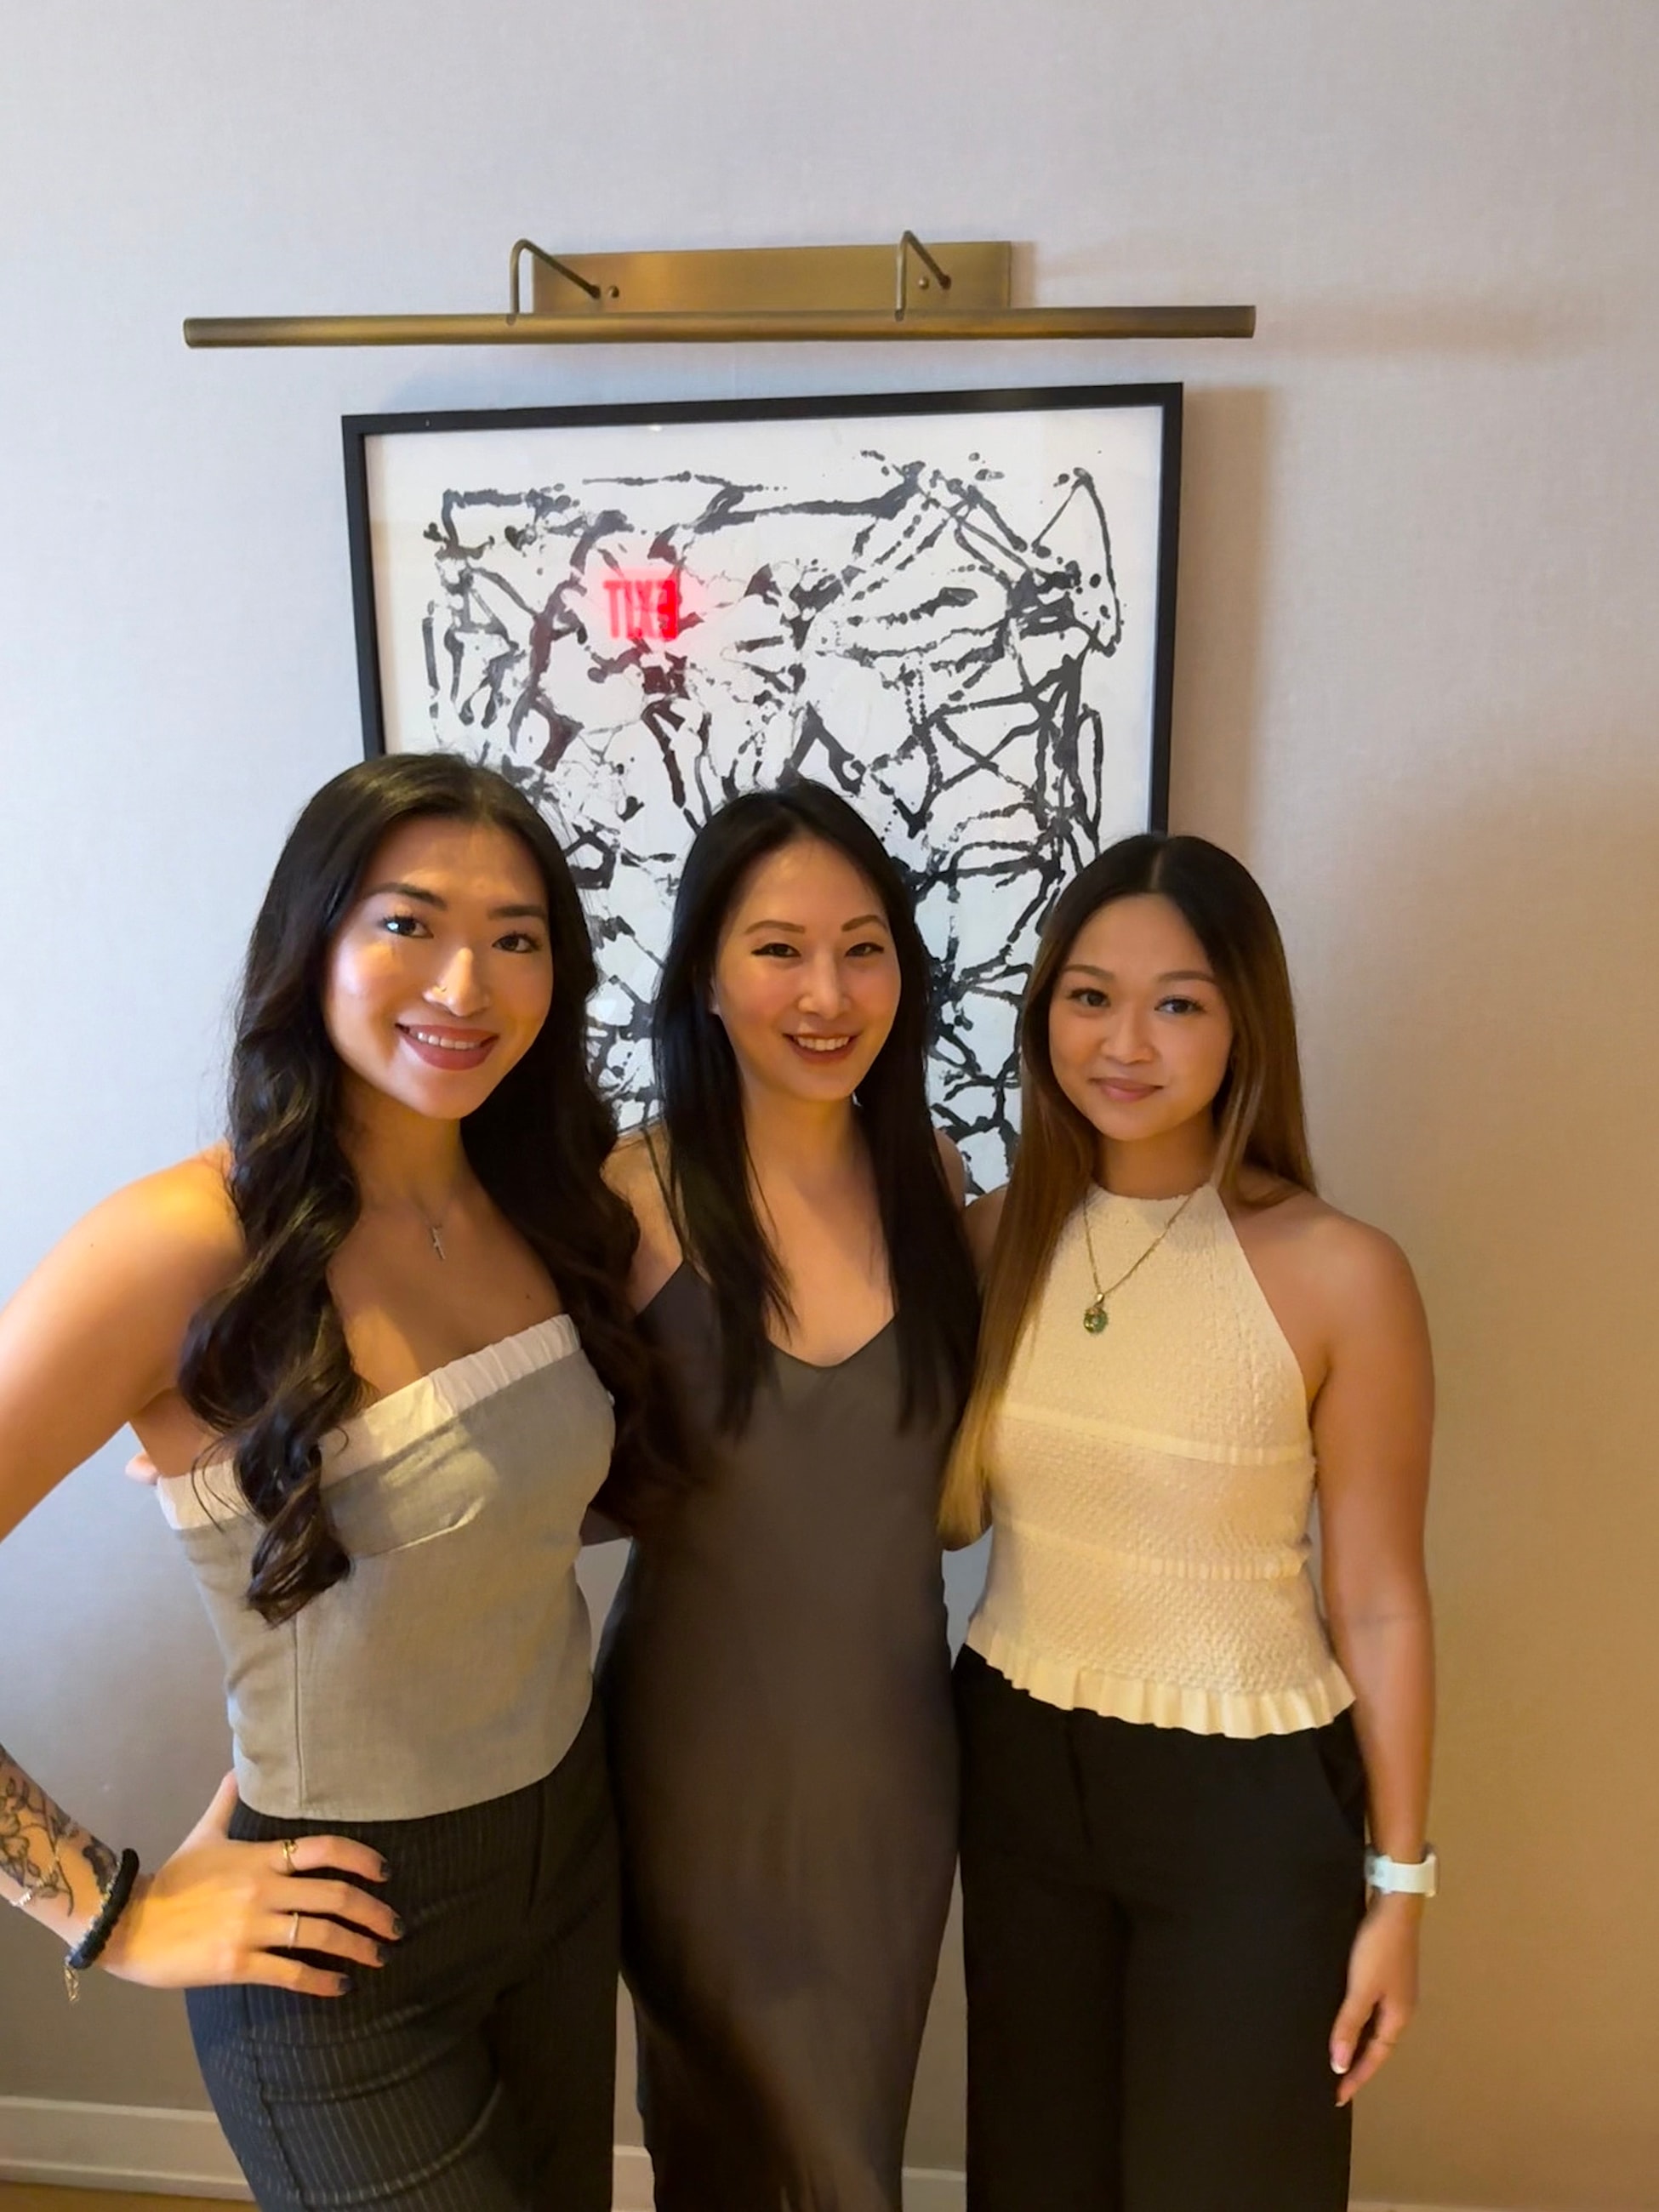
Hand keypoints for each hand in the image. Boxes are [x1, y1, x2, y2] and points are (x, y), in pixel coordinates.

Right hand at [99, 1774, 401, 1997]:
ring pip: (319, 1935)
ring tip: (378, 1957)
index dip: (361, 1859)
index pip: (324, 1849)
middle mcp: (263, 1889)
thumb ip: (226, 1805)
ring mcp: (251, 1927)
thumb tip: (236, 1769)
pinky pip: (291, 1972)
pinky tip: (341, 1987)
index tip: (385, 1873)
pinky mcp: (237, 1963)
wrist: (129, 1924)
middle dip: (373, 1913)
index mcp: (261, 1857)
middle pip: (334, 1896)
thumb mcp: (203, 1836)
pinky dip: (321, 1981)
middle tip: (394, 1927)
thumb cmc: (172, 1881)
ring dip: (356, 1947)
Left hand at [1329, 1893, 1420, 2103]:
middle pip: (1376, 2044)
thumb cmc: (1379, 1948)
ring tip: (1334, 2052)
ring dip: (1355, 2039)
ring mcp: (1394, 1987)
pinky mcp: (1384, 1969)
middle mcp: (1400, 2006)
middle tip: (1334, 2080)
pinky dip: (1355, 2017)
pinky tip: (1340, 2013)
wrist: (1394, 1902)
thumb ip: (1349, 2024)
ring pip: (1372, 2024)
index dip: (1356, 2076)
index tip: (1337, 2097)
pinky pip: (1368, 2005)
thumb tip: (1338, 2064)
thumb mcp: (1361, 1988)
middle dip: (1357, 2062)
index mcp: (1398, 2017)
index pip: (1375, 2057)